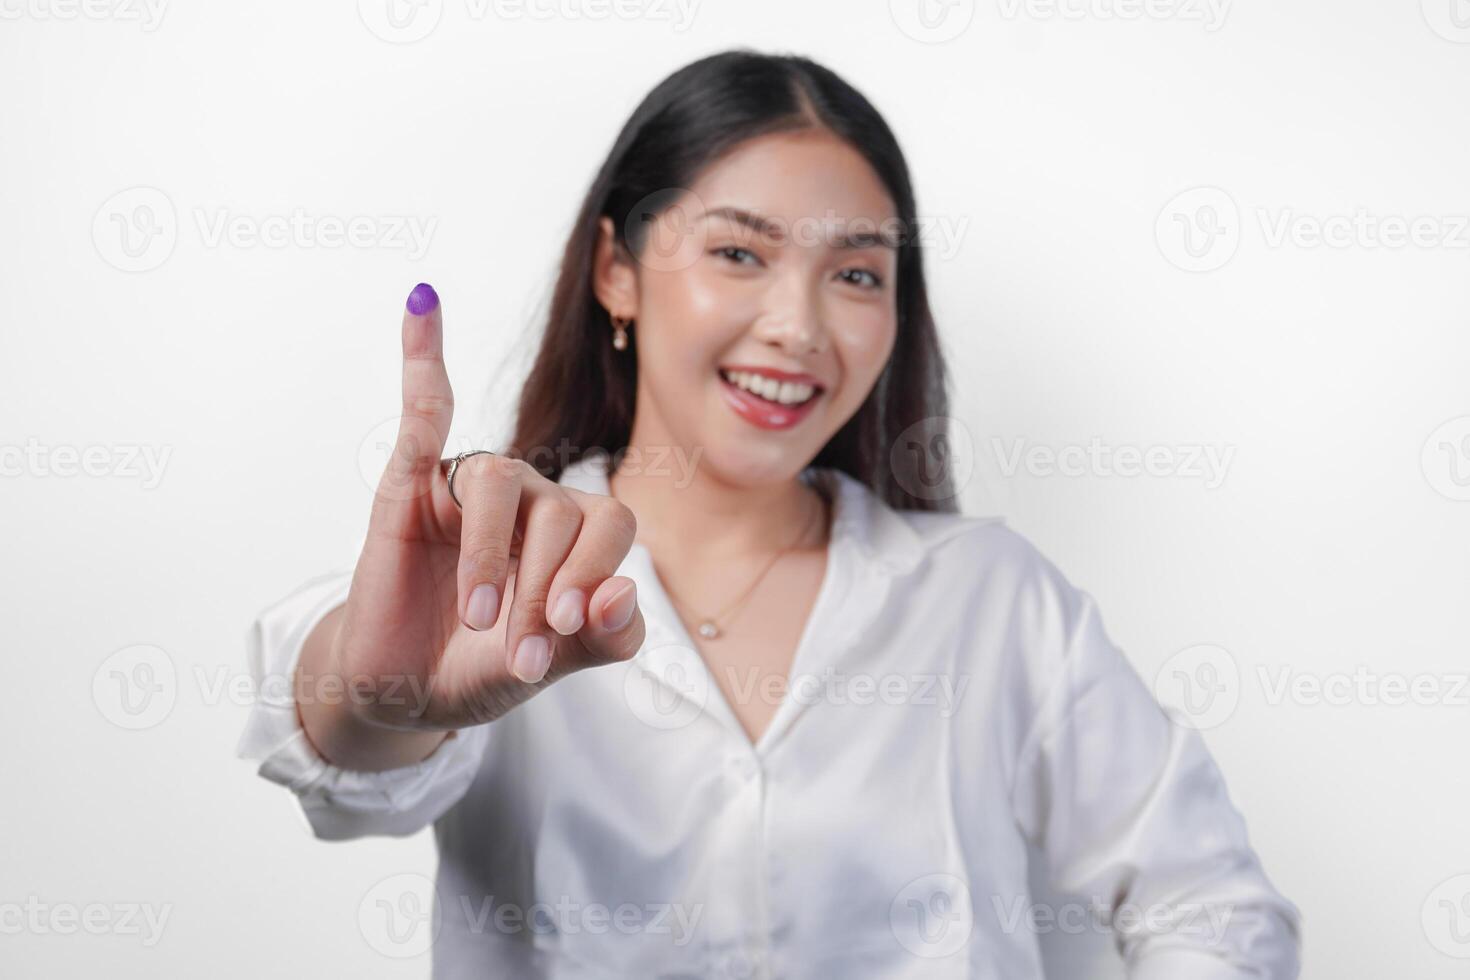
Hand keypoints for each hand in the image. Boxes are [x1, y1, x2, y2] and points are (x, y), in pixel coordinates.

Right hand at [322, 283, 645, 732]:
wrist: (403, 691)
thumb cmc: (484, 668)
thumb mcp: (551, 666)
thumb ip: (601, 639)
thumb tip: (622, 592)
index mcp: (578, 532)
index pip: (610, 525)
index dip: (593, 574)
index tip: (562, 634)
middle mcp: (533, 497)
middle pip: (558, 514)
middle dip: (540, 590)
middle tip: (516, 654)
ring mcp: (473, 486)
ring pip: (499, 484)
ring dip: (489, 554)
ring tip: (477, 616)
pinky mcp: (411, 482)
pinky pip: (424, 410)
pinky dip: (425, 357)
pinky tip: (424, 303)